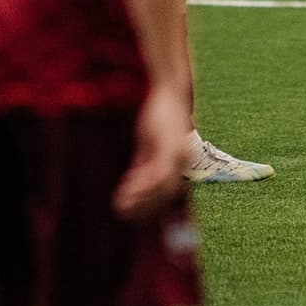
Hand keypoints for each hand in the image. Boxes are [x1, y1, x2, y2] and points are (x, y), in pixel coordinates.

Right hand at [113, 86, 191, 218]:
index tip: (134, 214)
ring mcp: (179, 155)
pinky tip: (126, 186)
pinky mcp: (170, 147)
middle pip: (168, 193)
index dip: (152, 205)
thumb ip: (145, 162)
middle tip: (123, 213)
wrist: (169, 91)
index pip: (170, 191)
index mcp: (181, 161)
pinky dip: (141, 183)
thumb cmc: (161, 116)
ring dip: (141, 198)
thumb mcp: (151, 142)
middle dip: (146, 207)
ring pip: (162, 186)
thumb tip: (133, 182)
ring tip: (120, 204)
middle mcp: (184, 160)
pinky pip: (157, 173)